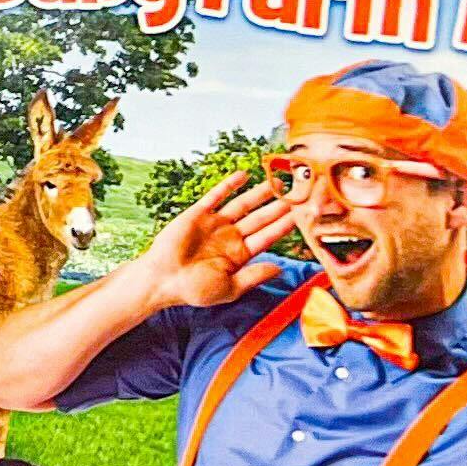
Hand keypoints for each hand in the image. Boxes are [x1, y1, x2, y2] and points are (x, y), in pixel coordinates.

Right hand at [141, 169, 299, 309]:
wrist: (163, 280)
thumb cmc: (195, 290)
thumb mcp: (230, 288)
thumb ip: (255, 276)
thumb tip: (280, 269)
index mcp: (240, 254)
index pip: (268, 236)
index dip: (285, 225)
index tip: (302, 214)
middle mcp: (230, 236)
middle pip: (260, 217)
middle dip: (278, 205)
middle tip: (297, 192)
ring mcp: (215, 223)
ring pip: (243, 204)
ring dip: (259, 193)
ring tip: (277, 181)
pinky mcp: (197, 214)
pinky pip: (216, 196)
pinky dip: (229, 185)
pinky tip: (243, 175)